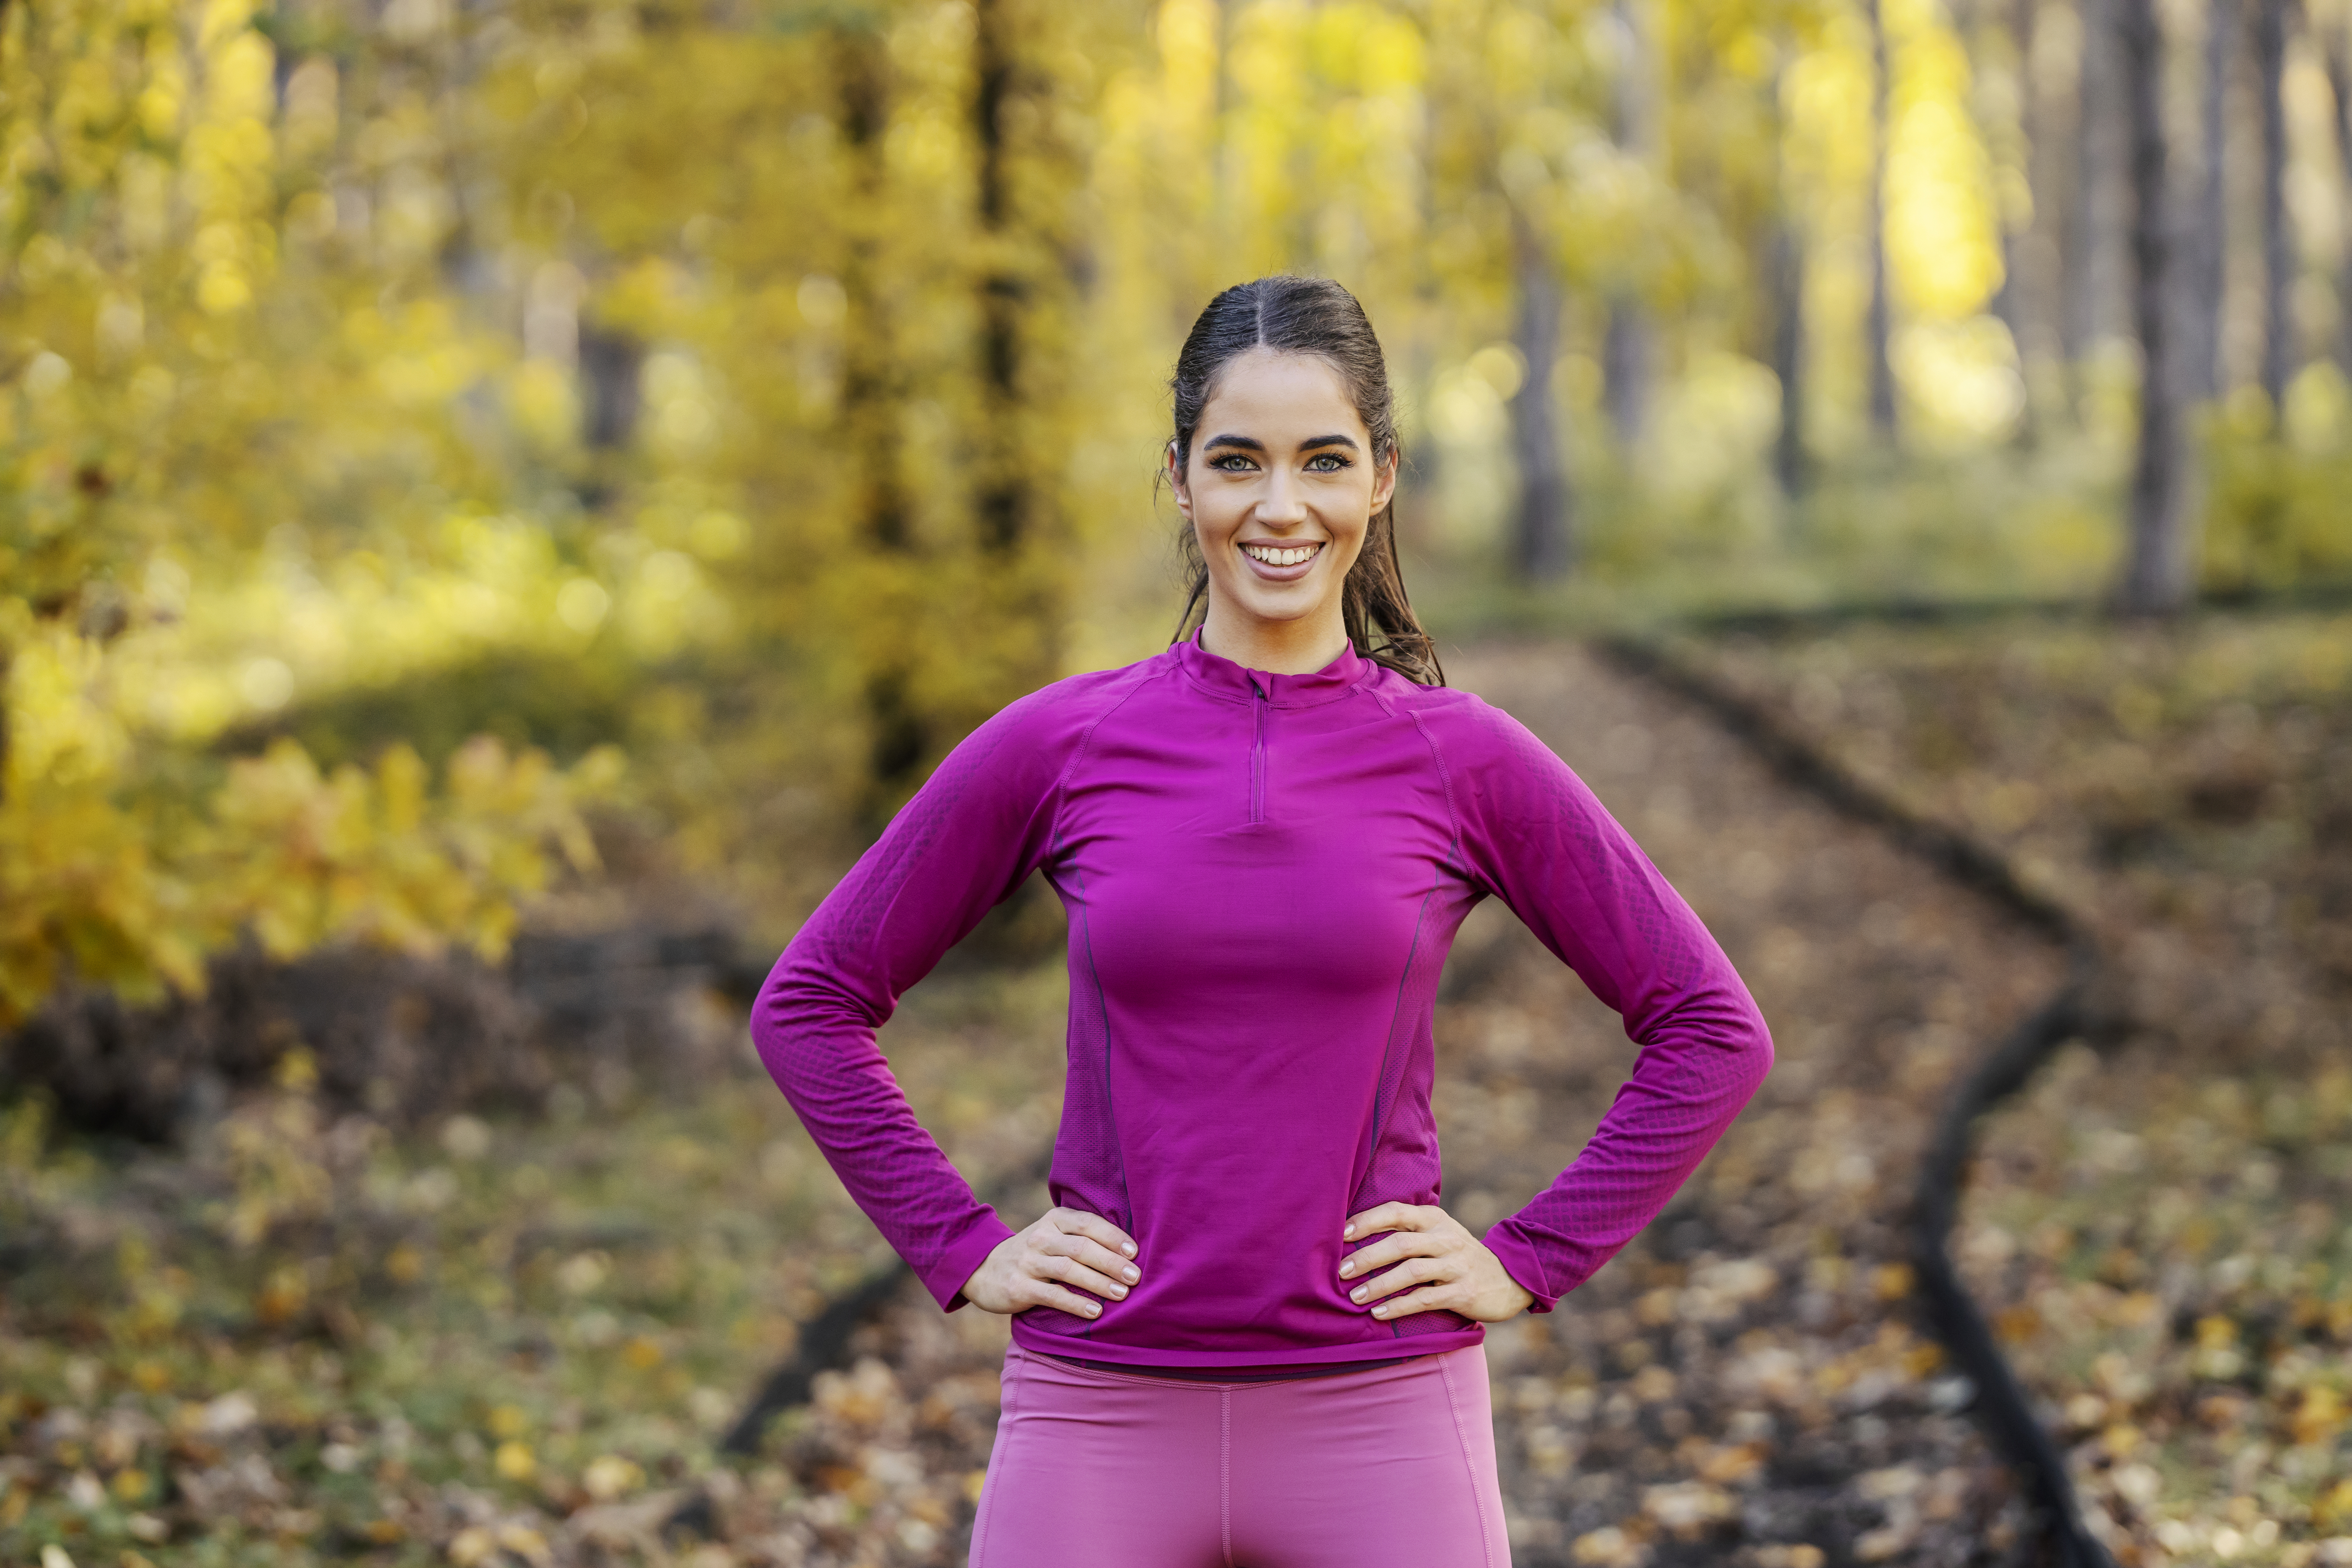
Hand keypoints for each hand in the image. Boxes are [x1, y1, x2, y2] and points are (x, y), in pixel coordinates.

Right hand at [961, 1207, 1140, 1318]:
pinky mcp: (1019, 1287)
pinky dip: (1076, 1303)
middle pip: (1082, 1247)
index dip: (1113, 1236)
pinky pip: (1052, 1295)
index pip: (1088, 1223)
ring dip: (1098, 1282)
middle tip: (1135, 1277)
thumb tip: (1129, 1252)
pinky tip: (1094, 1312)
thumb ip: (1082, 1237)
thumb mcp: (1053, 1235)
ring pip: (1068, 1269)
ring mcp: (1028, 1262)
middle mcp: (1041, 1237)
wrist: (984, 1269)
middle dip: (1112, 1262)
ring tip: (1122, 1294)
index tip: (1135, 1252)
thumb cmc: (1035, 1254)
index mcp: (1054, 1220)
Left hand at [1338, 1202, 1534, 1322]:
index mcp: (1434, 1219)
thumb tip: (1354, 1234)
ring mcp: (1456, 1265)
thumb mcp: (1438, 1234)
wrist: (1509, 1279)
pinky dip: (1399, 1307)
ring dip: (1379, 1285)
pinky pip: (1425, 1299)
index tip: (1340, 1234)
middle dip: (1367, 1256)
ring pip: (1411, 1272)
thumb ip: (1406, 1230)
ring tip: (1355, 1297)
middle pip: (1400, 1243)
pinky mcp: (1463, 1292)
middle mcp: (1445, 1238)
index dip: (1366, 1221)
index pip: (1396, 1211)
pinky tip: (1379, 1313)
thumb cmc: (1457, 1256)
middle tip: (1341, 1271)